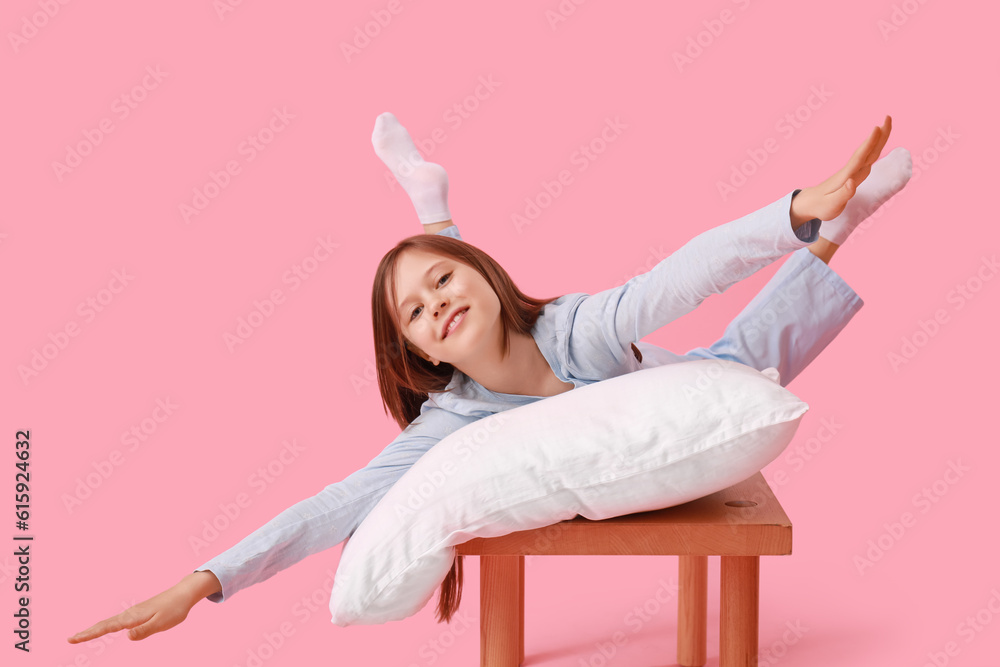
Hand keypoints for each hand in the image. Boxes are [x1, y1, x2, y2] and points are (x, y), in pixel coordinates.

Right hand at [67, 579, 201, 643]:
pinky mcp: (138, 613)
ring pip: (110, 622)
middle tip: (70, 639)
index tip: (73, 638)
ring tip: (81, 636)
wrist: (183, 594)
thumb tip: (126, 636)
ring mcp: (133, 613)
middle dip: (87, 632)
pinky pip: (118, 621)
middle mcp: (130, 614)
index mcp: (133, 617)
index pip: (107, 627)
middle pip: (104, 624)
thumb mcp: (161, 623)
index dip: (90, 634)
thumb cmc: (174, 609)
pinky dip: (106, 626)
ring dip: (95, 629)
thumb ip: (144, 631)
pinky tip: (105, 629)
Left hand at [793, 115, 892, 221]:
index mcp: (847, 176)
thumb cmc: (821, 206)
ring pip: (868, 152)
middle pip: (867, 151)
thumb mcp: (831, 205)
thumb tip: (852, 182)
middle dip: (879, 135)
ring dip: (878, 139)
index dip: (869, 143)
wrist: (810, 202)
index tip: (877, 128)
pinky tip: (878, 143)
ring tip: (885, 125)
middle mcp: (851, 171)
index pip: (860, 157)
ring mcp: (852, 171)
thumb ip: (843, 195)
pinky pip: (866, 157)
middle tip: (888, 117)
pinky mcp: (853, 173)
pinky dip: (874, 148)